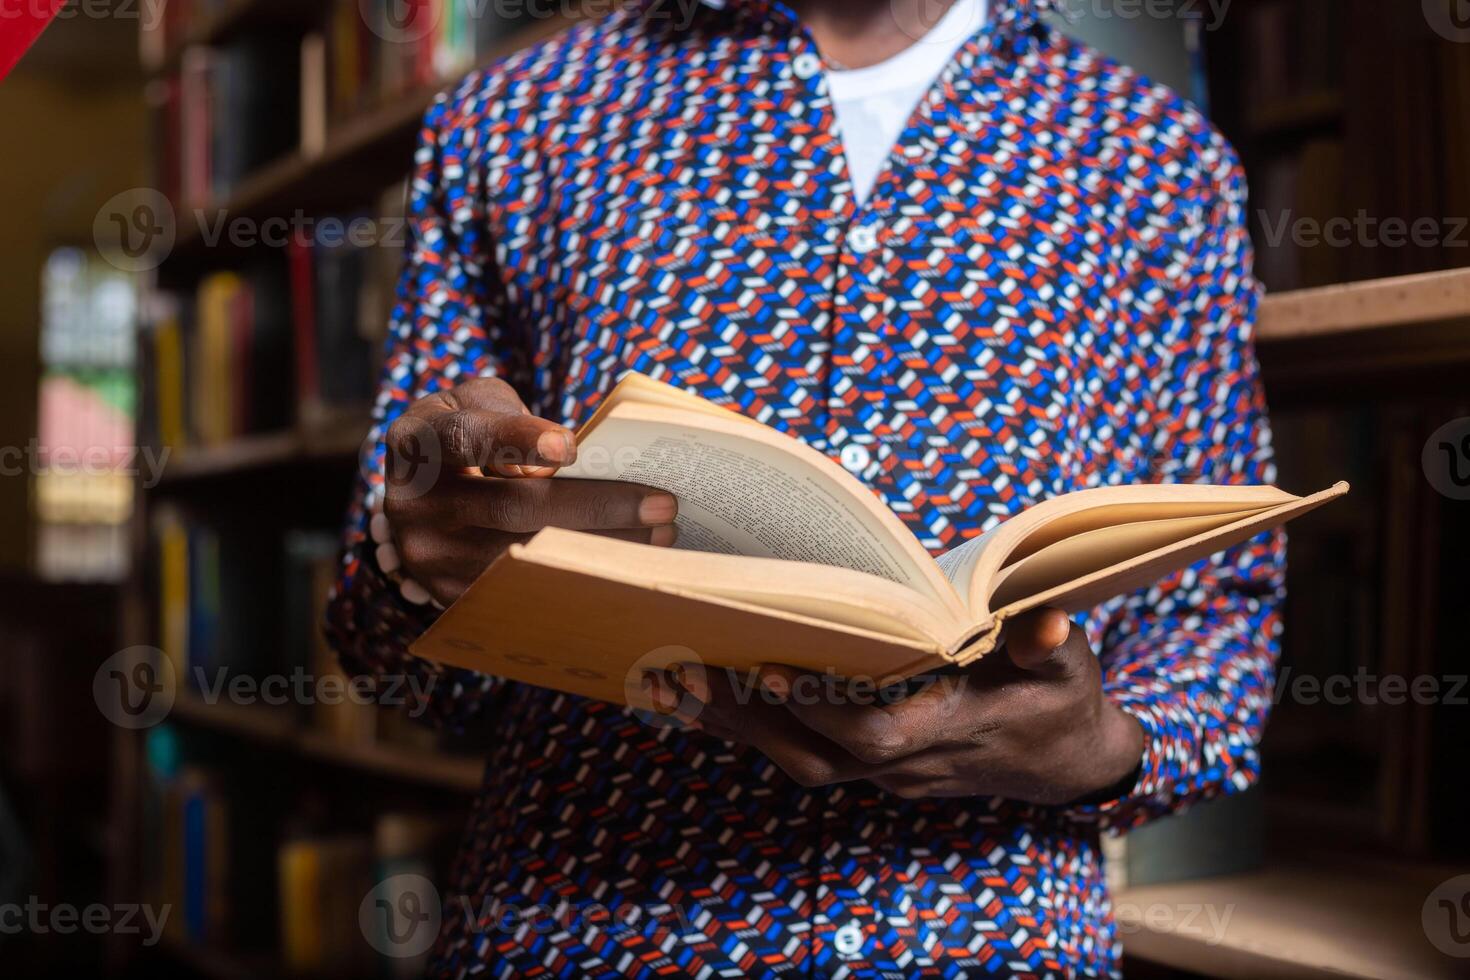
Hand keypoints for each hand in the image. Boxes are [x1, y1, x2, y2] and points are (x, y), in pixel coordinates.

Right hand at [382, 377, 678, 605]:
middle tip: (662, 503)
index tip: (572, 447)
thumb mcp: (473, 402)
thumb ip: (511, 415)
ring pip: (527, 558)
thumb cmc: (463, 432)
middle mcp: (413, 506)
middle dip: (595, 506)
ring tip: (661, 535)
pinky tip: (628, 565)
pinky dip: (581, 577)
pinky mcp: (450, 597)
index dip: (517, 439)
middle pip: (512, 508)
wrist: (415, 492)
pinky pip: (526, 591)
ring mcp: (429, 559)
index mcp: (414, 442)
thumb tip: (570, 461)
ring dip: (602, 548)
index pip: (464, 439)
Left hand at [656, 608, 1143, 804]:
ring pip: (801, 762)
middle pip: (815, 758)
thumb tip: (1048, 621)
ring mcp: (888, 772)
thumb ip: (1049, 644)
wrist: (1067, 761)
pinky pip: (806, 755)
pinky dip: (757, 729)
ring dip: (739, 726)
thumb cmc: (1062, 700)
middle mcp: (909, 761)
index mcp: (951, 729)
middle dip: (750, 720)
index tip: (769, 666)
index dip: (819, 708)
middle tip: (688, 671)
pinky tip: (710, 697)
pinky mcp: (874, 767)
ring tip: (677, 680)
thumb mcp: (1069, 667)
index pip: (872, 735)